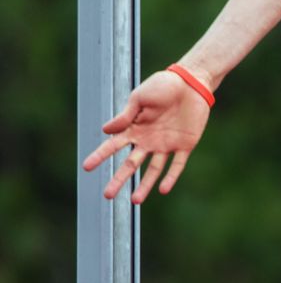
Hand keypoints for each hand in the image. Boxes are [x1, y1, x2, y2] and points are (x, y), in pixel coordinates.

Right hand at [82, 69, 211, 203]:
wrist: (192, 82)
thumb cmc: (163, 85)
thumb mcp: (140, 97)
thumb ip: (125, 115)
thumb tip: (105, 131)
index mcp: (135, 128)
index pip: (114, 145)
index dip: (100, 156)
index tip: (86, 167)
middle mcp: (148, 140)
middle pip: (131, 164)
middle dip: (119, 179)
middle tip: (107, 195)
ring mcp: (166, 144)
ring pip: (153, 169)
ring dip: (145, 184)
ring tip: (135, 200)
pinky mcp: (185, 145)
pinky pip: (177, 164)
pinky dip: (171, 177)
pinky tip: (163, 189)